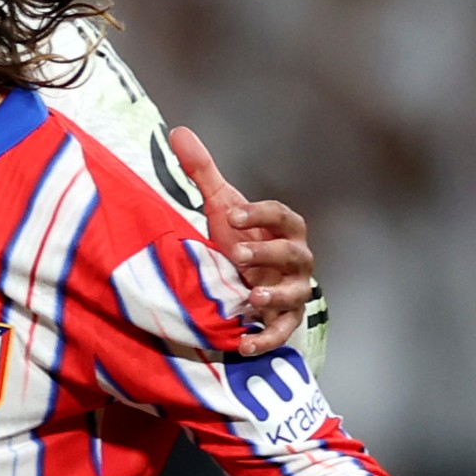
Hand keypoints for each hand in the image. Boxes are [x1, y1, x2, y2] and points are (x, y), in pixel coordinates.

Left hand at [170, 127, 314, 356]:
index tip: (234, 214)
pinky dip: (264, 339)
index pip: (283, 216)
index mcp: (283, 229)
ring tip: (252, 295)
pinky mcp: (283, 321)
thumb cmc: (236, 241)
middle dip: (267, 252)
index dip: (262, 214)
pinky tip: (242, 344)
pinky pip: (282, 331)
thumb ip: (202, 172)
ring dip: (275, 294)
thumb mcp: (220, 208)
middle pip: (293, 253)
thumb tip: (178, 132)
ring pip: (297, 293)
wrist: (243, 282)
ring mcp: (293, 291)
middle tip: (237, 254)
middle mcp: (295, 260)